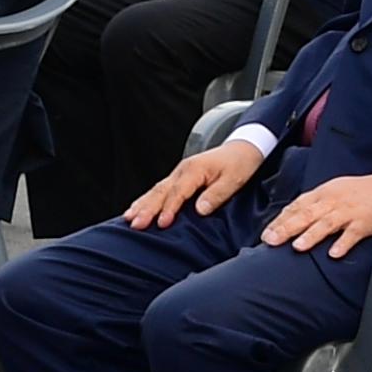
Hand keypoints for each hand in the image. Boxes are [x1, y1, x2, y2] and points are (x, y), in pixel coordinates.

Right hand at [126, 136, 263, 228]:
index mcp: (195, 169)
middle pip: (161, 191)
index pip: (178, 192)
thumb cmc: (239, 164)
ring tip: (129, 218)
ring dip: (142, 204)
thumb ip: (216, 194)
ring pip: (156, 190)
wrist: (243, 148)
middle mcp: (182, 170)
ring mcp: (179, 173)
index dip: (169, 209)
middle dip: (146, 208)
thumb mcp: (234, 179)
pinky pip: (159, 189)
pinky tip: (136, 208)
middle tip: (135, 223)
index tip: (162, 223)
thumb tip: (200, 209)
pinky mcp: (179, 178)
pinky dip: (146, 200)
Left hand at [260, 168, 371, 257]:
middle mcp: (333, 201)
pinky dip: (343, 244)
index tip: (266, 233)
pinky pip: (352, 234)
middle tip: (271, 241)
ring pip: (327, 223)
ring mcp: (349, 212)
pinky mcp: (365, 222)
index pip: (297, 206)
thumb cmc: (360, 191)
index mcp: (324, 193)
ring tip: (297, 247)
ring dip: (311, 235)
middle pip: (307, 215)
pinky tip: (333, 254)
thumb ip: (314, 204)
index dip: (281, 220)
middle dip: (287, 228)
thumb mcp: (334, 190)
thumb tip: (291, 217)